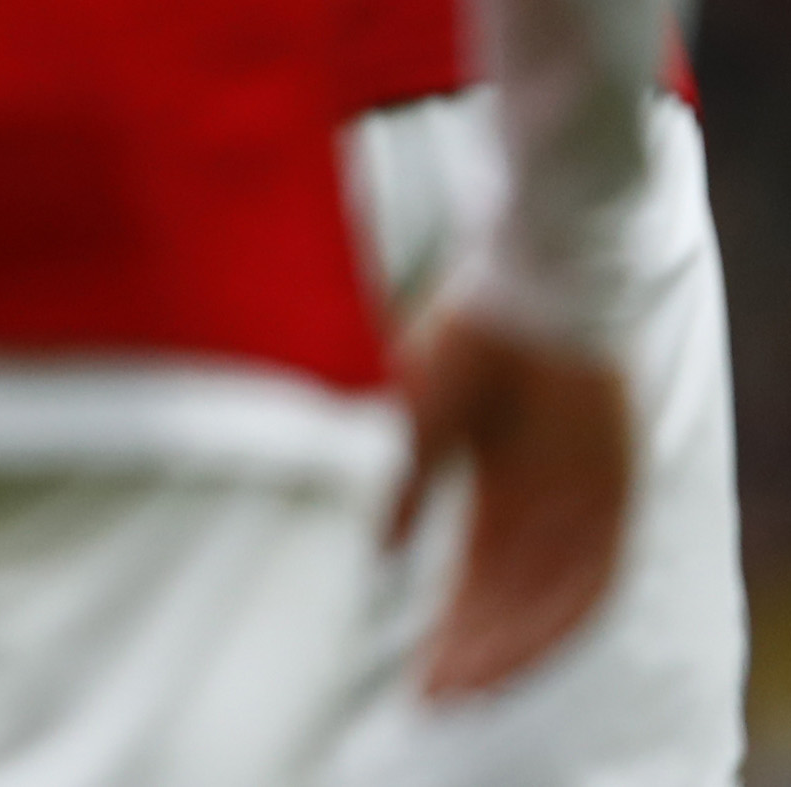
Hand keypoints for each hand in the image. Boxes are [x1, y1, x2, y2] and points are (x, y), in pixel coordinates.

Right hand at [390, 302, 637, 697]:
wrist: (534, 290)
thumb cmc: (465, 341)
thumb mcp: (414, 416)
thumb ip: (398, 482)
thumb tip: (372, 551)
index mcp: (500, 490)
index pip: (478, 582)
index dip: (452, 632)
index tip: (419, 677)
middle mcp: (545, 509)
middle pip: (513, 603)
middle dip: (475, 653)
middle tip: (437, 696)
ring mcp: (583, 503)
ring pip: (549, 599)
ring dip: (509, 645)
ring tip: (467, 683)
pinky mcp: (613, 492)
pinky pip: (595, 572)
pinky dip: (559, 613)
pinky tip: (526, 646)